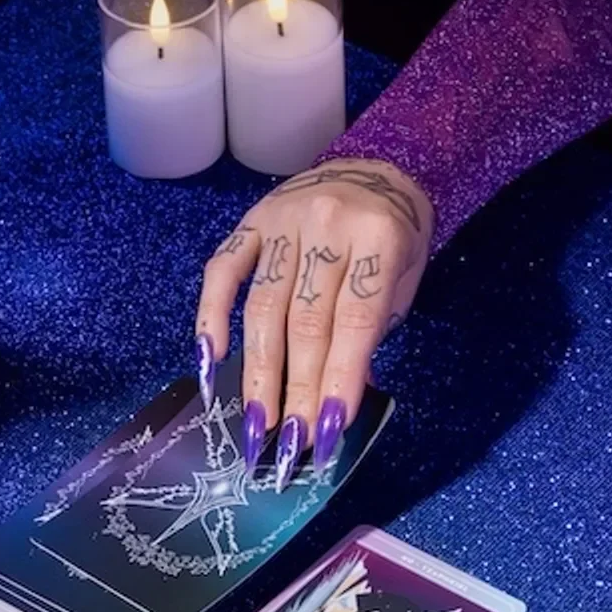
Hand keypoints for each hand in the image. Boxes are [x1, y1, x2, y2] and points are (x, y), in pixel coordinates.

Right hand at [195, 158, 433, 488]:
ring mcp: (283, 220)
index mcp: (378, 237)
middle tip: (288, 447)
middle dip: (297, 392)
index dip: (340, 381)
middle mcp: (326, 224)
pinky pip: (222, 272)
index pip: (354, 323)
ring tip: (256, 426)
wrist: (381, 163)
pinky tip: (209, 364)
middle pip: (305, 324)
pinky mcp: (251, 221)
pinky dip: (211, 317)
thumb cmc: (395, 238)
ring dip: (258, 374)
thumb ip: (369, 335)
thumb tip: (332, 403)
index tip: (327, 433)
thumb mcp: (402, 284)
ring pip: (262, 309)